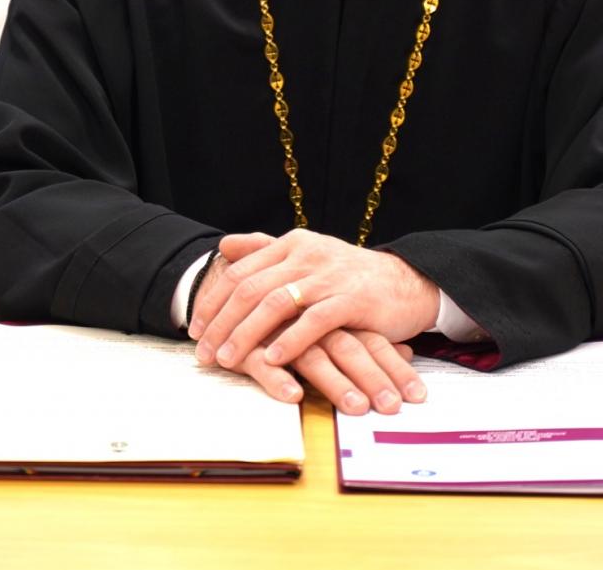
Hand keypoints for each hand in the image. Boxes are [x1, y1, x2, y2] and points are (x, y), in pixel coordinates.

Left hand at [189, 228, 439, 381]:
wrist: (407, 282)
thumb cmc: (350, 276)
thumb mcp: (306, 255)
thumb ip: (264, 249)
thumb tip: (224, 245)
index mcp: (292, 244)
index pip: (240, 271)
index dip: (214, 301)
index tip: (195, 329)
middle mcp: (306, 254)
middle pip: (251, 288)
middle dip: (221, 323)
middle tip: (203, 352)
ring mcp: (329, 276)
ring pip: (275, 303)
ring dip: (246, 335)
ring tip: (228, 360)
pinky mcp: (352, 299)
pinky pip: (314, 321)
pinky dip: (290, 341)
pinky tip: (272, 359)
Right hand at [233, 328, 424, 414]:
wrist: (228, 283)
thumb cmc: (287, 312)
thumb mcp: (328, 320)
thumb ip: (366, 334)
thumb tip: (408, 348)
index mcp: (329, 313)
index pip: (368, 339)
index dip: (392, 365)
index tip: (418, 395)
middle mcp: (308, 320)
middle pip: (347, 348)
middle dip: (373, 378)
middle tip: (393, 407)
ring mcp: (278, 330)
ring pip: (311, 357)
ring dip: (335, 384)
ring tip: (356, 408)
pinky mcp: (247, 344)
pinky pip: (261, 362)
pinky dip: (278, 378)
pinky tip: (293, 395)